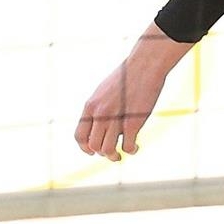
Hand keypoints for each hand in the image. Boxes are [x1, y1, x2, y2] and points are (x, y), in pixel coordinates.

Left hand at [74, 25, 191, 160]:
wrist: (144, 66)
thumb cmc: (127, 76)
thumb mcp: (104, 90)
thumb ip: (98, 107)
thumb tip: (98, 123)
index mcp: (91, 106)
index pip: (79, 135)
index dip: (84, 148)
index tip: (92, 151)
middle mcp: (100, 114)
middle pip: (94, 145)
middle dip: (102, 153)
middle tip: (112, 153)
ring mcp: (115, 119)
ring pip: (108, 150)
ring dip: (113, 157)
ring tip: (120, 154)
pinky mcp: (132, 123)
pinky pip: (127, 146)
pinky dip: (131, 150)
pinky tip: (136, 146)